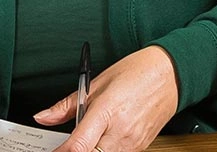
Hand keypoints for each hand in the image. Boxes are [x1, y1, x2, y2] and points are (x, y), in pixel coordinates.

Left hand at [39, 45, 178, 151]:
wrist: (171, 73)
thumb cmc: (138, 73)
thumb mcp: (97, 84)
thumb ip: (66, 106)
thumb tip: (44, 117)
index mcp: (107, 111)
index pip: (77, 146)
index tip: (52, 151)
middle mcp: (121, 132)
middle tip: (68, 145)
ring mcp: (132, 143)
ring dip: (91, 151)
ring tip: (86, 141)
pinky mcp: (140, 148)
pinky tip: (101, 143)